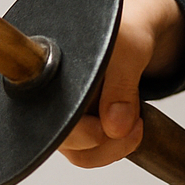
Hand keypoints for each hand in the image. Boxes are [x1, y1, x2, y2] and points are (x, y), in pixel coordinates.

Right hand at [58, 0, 184, 168]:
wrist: (136, 31)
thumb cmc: (126, 32)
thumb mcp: (132, 51)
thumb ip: (122, 88)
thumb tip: (115, 128)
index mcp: (48, 69)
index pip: (47, 116)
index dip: (76, 130)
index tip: (104, 129)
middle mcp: (48, 95)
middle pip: (64, 142)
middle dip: (104, 141)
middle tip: (132, 123)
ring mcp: (62, 113)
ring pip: (79, 153)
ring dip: (112, 145)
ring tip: (134, 120)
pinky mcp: (78, 124)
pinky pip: (91, 151)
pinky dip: (113, 145)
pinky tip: (127, 122)